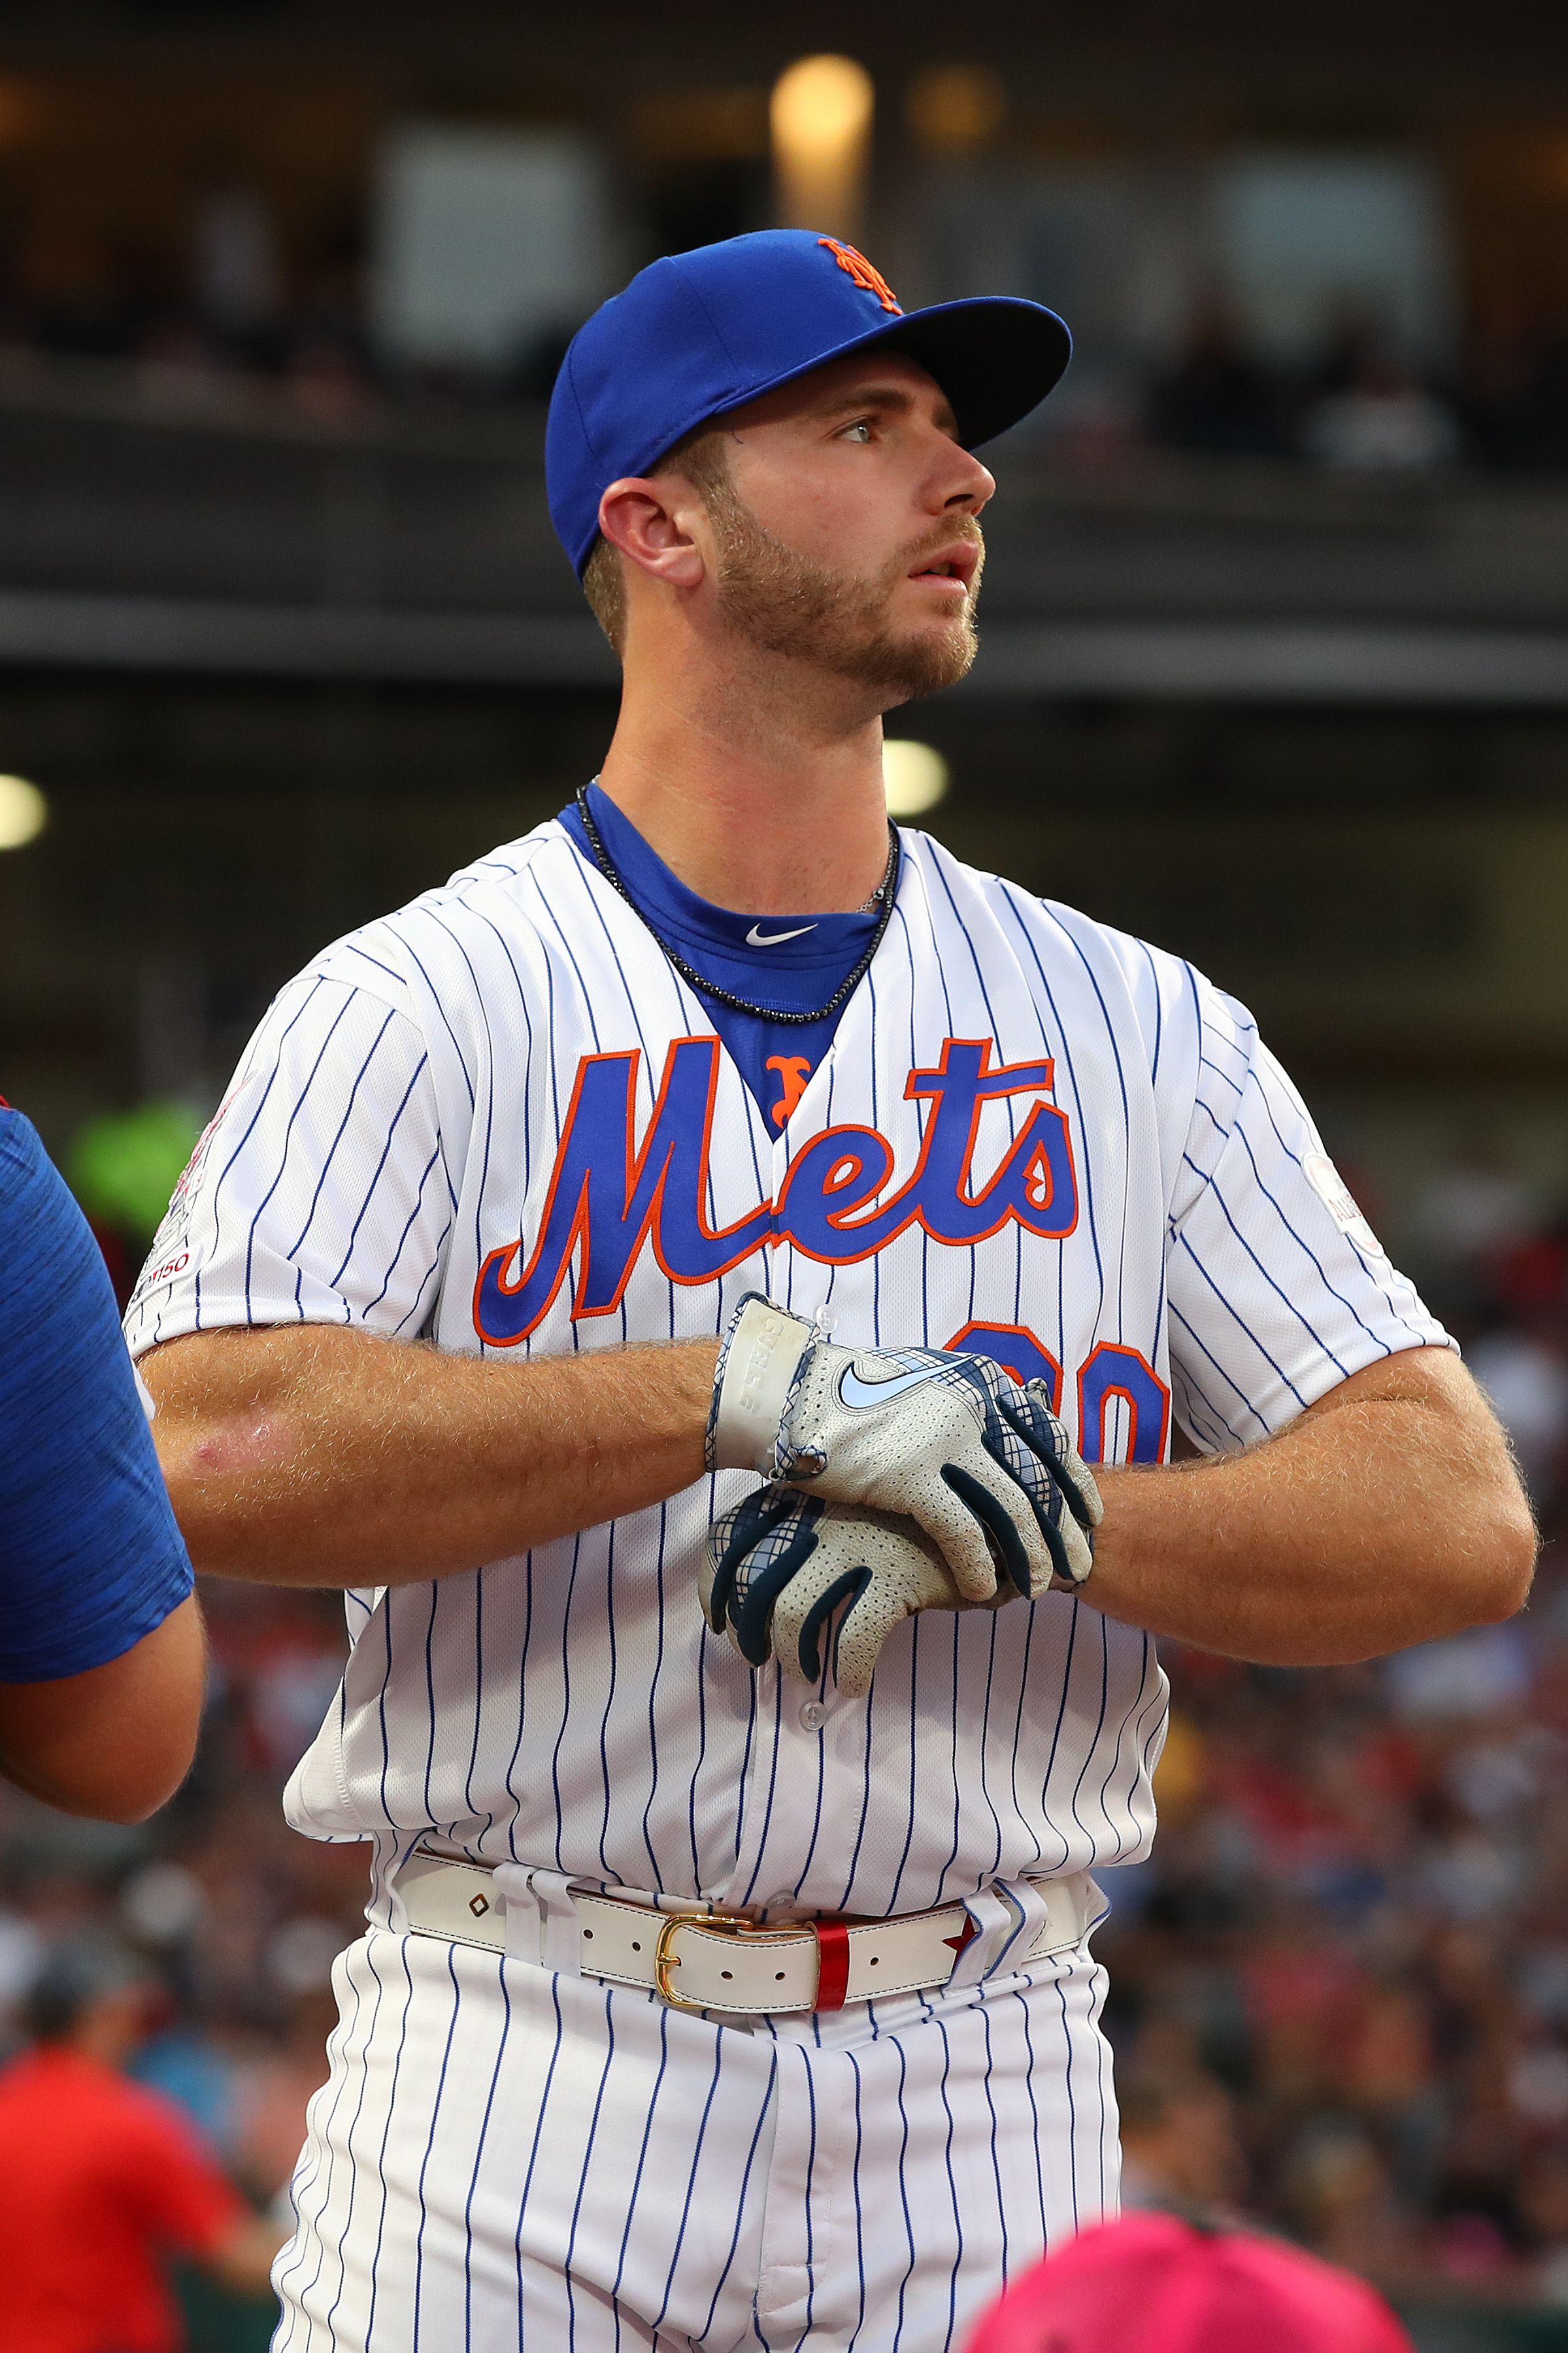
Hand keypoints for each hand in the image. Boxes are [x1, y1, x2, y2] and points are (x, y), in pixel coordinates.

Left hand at [702, 1492, 1007, 1695]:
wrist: (999, 1524)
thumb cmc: (918, 1528)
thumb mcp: (856, 1518)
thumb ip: (811, 1538)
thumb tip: (758, 1591)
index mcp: (809, 1495)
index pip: (732, 1534)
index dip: (715, 1584)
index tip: (719, 1620)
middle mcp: (826, 1513)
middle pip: (751, 1578)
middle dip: (747, 1630)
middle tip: (759, 1659)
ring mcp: (862, 1542)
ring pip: (793, 1613)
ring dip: (792, 1657)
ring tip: (806, 1674)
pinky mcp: (900, 1575)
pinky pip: (853, 1637)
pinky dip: (847, 1670)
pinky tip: (854, 1684)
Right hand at [708, 1296, 1101, 1600]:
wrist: (792, 1394)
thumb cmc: (855, 1394)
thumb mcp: (928, 1380)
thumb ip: (970, 1403)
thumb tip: (1005, 1429)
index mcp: (981, 1380)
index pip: (1048, 1436)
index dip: (1074, 1481)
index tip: (1088, 1515)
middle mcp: (972, 1403)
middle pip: (1038, 1477)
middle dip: (1064, 1528)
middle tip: (1081, 1566)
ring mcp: (943, 1437)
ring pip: (1011, 1507)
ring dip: (1033, 1554)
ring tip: (1040, 1588)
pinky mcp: (909, 1473)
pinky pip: (962, 1531)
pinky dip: (980, 1565)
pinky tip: (985, 1592)